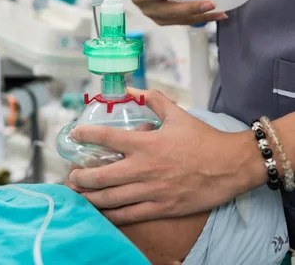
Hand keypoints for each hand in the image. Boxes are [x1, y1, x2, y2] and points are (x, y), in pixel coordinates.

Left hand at [68, 90, 264, 225]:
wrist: (230, 165)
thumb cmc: (203, 139)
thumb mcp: (177, 113)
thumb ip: (153, 99)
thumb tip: (132, 88)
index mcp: (147, 144)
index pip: (108, 138)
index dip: (87, 136)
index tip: (74, 135)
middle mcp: (144, 169)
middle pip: (102, 176)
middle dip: (81, 176)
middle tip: (71, 175)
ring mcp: (151, 191)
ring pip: (112, 199)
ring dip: (91, 197)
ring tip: (78, 194)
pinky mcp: (161, 208)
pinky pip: (130, 215)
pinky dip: (111, 215)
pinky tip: (101, 212)